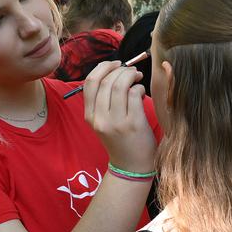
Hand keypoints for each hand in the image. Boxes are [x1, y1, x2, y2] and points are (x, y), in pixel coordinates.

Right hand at [82, 60, 156, 174]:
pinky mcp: (133, 124)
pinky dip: (139, 88)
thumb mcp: (103, 122)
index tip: (115, 64)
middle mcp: (100, 119)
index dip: (103, 68)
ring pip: (119, 85)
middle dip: (120, 70)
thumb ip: (103, 101)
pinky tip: (141, 93)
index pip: (90, 83)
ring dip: (130, 76)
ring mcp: (116, 122)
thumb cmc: (120, 140)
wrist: (131, 167)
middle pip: (105, 81)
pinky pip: (134, 94)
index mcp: (90, 116)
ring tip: (137, 77)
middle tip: (131, 71)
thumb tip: (114, 72)